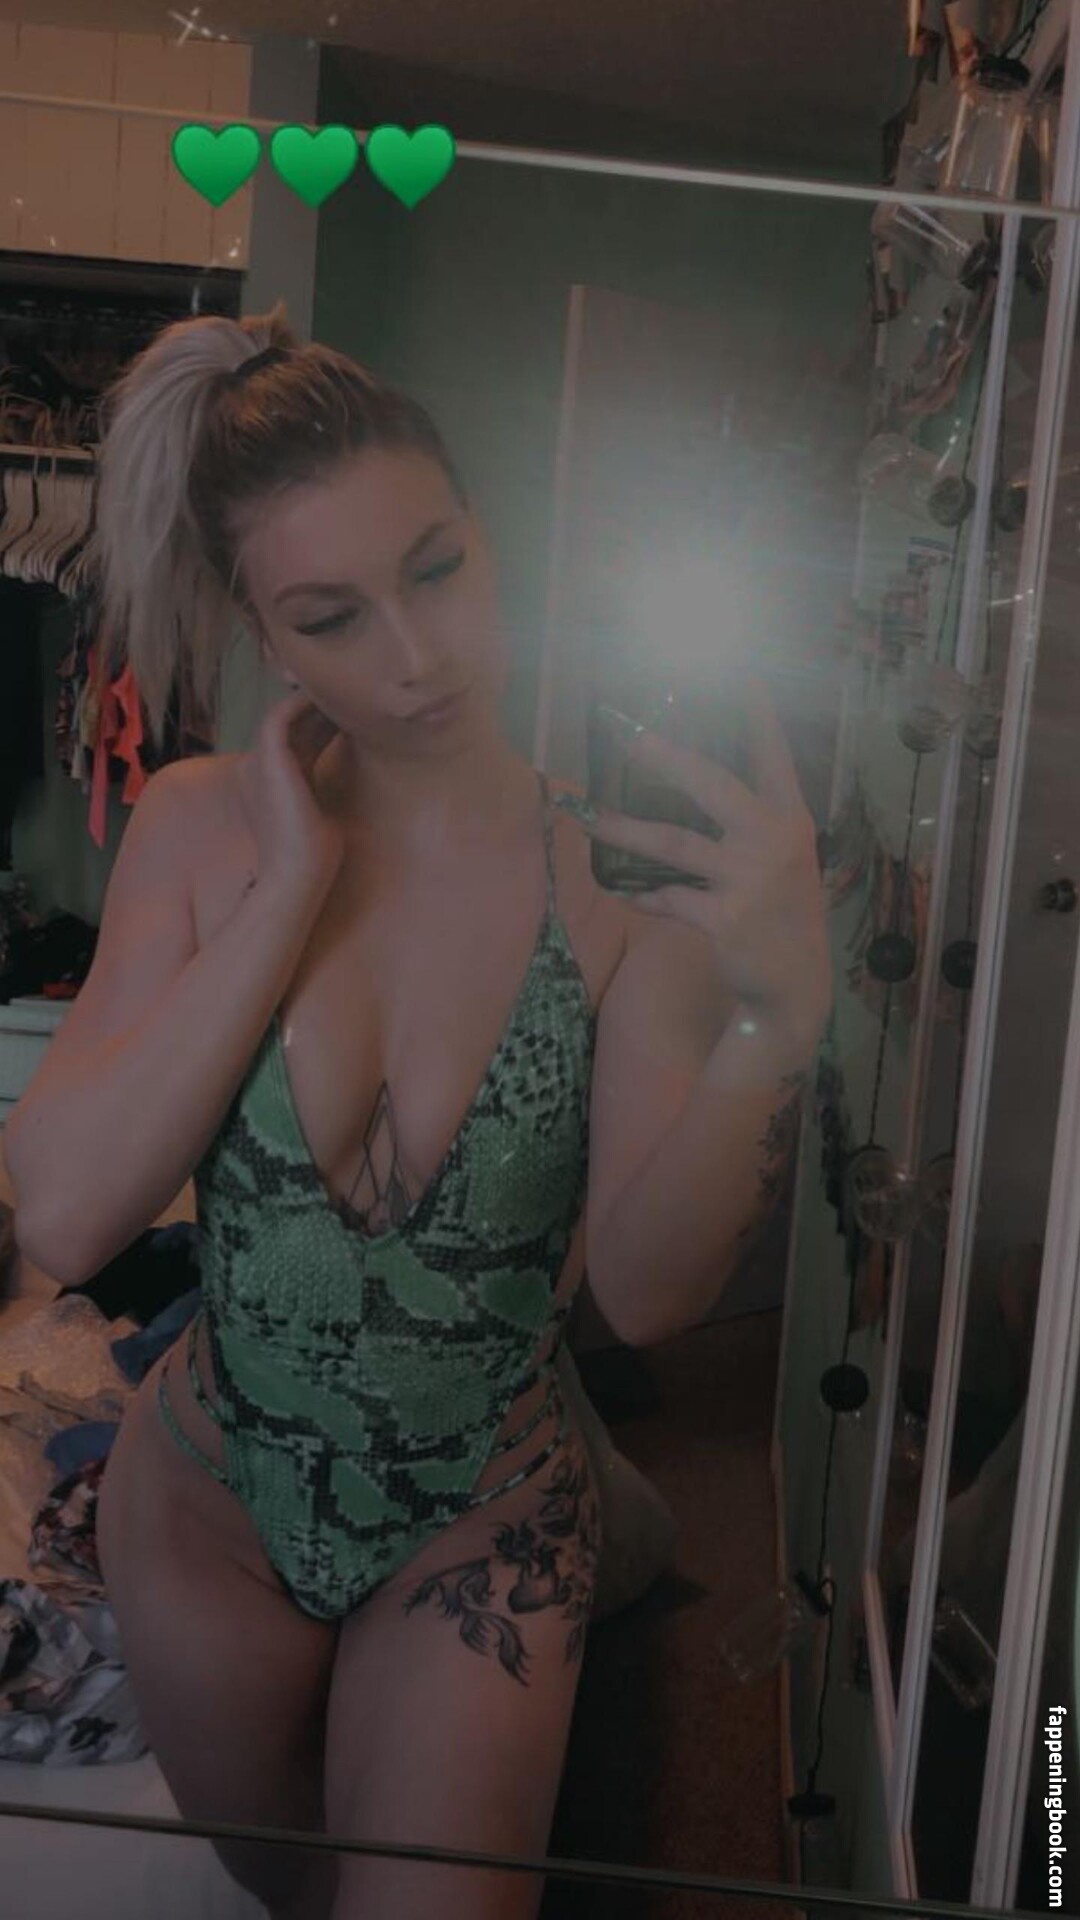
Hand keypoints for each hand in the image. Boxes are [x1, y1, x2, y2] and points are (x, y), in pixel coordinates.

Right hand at [237, 689, 345, 900]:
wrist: (297, 877)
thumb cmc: (315, 857)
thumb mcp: (324, 815)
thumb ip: (327, 790)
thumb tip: (358, 775)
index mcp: (274, 783)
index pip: (301, 741)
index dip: (327, 722)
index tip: (357, 711)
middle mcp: (261, 768)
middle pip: (295, 725)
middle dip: (324, 706)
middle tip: (355, 690)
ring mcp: (259, 762)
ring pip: (286, 715)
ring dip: (313, 699)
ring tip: (344, 685)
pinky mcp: (266, 759)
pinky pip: (280, 716)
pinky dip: (302, 702)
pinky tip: (329, 694)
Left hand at [575, 679, 831, 1039]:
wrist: (795, 984)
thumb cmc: (781, 912)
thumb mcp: (782, 858)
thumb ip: (749, 822)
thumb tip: (689, 782)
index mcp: (790, 817)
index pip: (773, 754)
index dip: (757, 713)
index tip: (743, 671)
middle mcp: (774, 840)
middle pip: (710, 784)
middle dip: (664, 755)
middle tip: (626, 734)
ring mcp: (750, 879)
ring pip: (673, 843)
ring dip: (625, 831)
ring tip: (590, 818)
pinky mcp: (726, 917)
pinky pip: (668, 898)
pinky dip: (642, 894)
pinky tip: (621, 890)